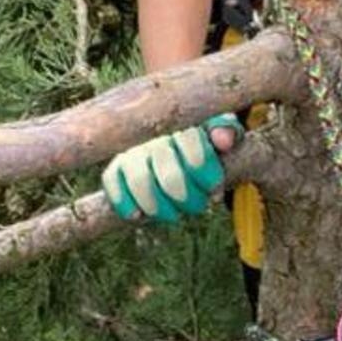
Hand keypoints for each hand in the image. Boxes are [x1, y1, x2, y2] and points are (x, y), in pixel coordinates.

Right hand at [101, 113, 242, 223]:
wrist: (180, 152)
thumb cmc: (206, 147)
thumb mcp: (225, 137)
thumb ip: (229, 134)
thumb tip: (223, 141)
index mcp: (184, 125)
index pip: (192, 146)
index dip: (206, 174)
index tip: (215, 189)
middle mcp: (156, 136)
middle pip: (170, 175)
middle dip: (187, 198)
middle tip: (198, 206)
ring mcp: (134, 151)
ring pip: (140, 181)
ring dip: (158, 206)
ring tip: (172, 215)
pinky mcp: (116, 168)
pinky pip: (112, 182)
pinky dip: (124, 202)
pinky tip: (138, 215)